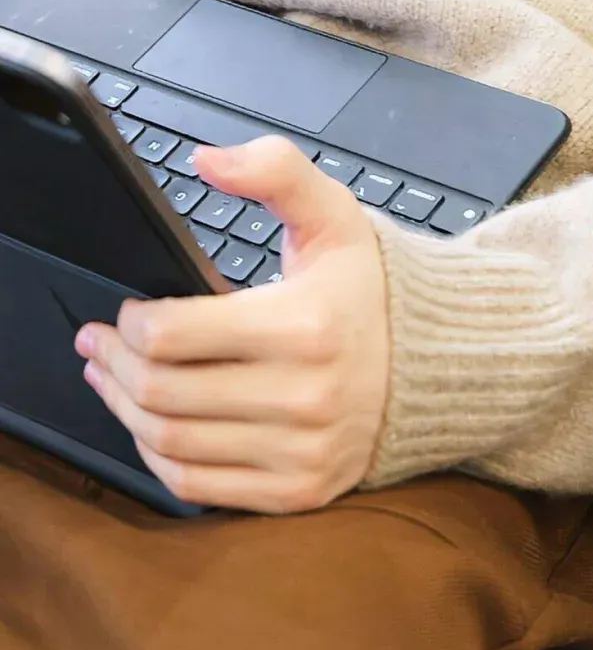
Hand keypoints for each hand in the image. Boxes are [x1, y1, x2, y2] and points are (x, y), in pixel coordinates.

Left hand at [72, 137, 390, 513]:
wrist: (437, 363)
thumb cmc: (372, 288)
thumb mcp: (333, 214)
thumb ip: (274, 171)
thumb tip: (206, 159)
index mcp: (304, 326)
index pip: (172, 335)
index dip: (128, 323)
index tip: (122, 311)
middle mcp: (304, 397)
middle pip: (162, 392)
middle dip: (114, 364)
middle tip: (97, 343)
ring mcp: (301, 451)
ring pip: (172, 443)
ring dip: (124, 410)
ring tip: (110, 379)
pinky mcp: (297, 489)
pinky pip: (199, 487)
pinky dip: (159, 458)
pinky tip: (148, 425)